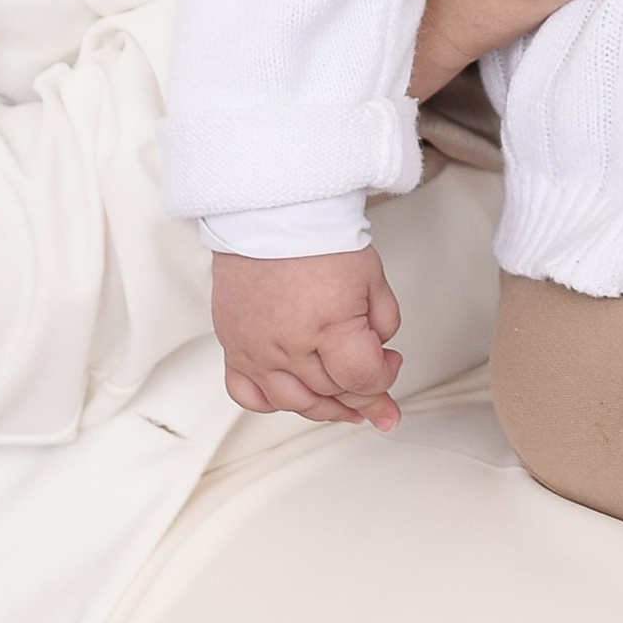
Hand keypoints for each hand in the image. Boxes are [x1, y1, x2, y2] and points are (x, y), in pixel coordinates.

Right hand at [214, 245, 404, 426]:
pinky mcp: (233, 346)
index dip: (384, 379)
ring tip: (343, 404)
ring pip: (293, 403)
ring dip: (324, 408)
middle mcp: (288, 346)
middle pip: (331, 394)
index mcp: (328, 326)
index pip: (362, 380)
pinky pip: (248, 394)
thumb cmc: (315, 236)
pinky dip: (273, 402)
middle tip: (376, 391)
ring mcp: (256, 350)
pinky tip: (294, 396)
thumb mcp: (371, 276)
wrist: (269, 215)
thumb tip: (381, 352)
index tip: (389, 364)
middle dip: (361, 395)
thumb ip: (383, 321)